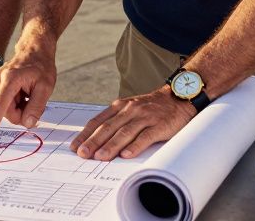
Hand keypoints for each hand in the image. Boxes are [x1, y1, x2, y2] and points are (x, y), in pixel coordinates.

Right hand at [0, 46, 56, 138]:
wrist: (33, 51)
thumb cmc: (41, 66)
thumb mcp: (46, 87)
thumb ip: (37, 107)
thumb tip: (27, 124)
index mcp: (10, 79)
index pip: (0, 104)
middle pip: (5, 111)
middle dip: (20, 112)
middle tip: (32, 100)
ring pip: (3, 110)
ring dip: (17, 107)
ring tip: (27, 94)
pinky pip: (2, 105)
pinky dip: (13, 103)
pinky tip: (20, 93)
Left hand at [70, 86, 195, 160]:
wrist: (179, 97)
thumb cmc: (152, 107)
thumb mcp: (131, 109)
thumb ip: (116, 121)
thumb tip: (98, 140)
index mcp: (120, 106)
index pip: (98, 121)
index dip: (85, 134)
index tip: (75, 146)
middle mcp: (130, 110)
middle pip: (108, 127)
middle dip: (93, 141)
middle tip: (83, 154)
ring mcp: (145, 117)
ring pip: (125, 132)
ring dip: (111, 145)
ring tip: (100, 156)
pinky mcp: (160, 125)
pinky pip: (146, 136)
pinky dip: (135, 145)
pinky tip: (126, 154)